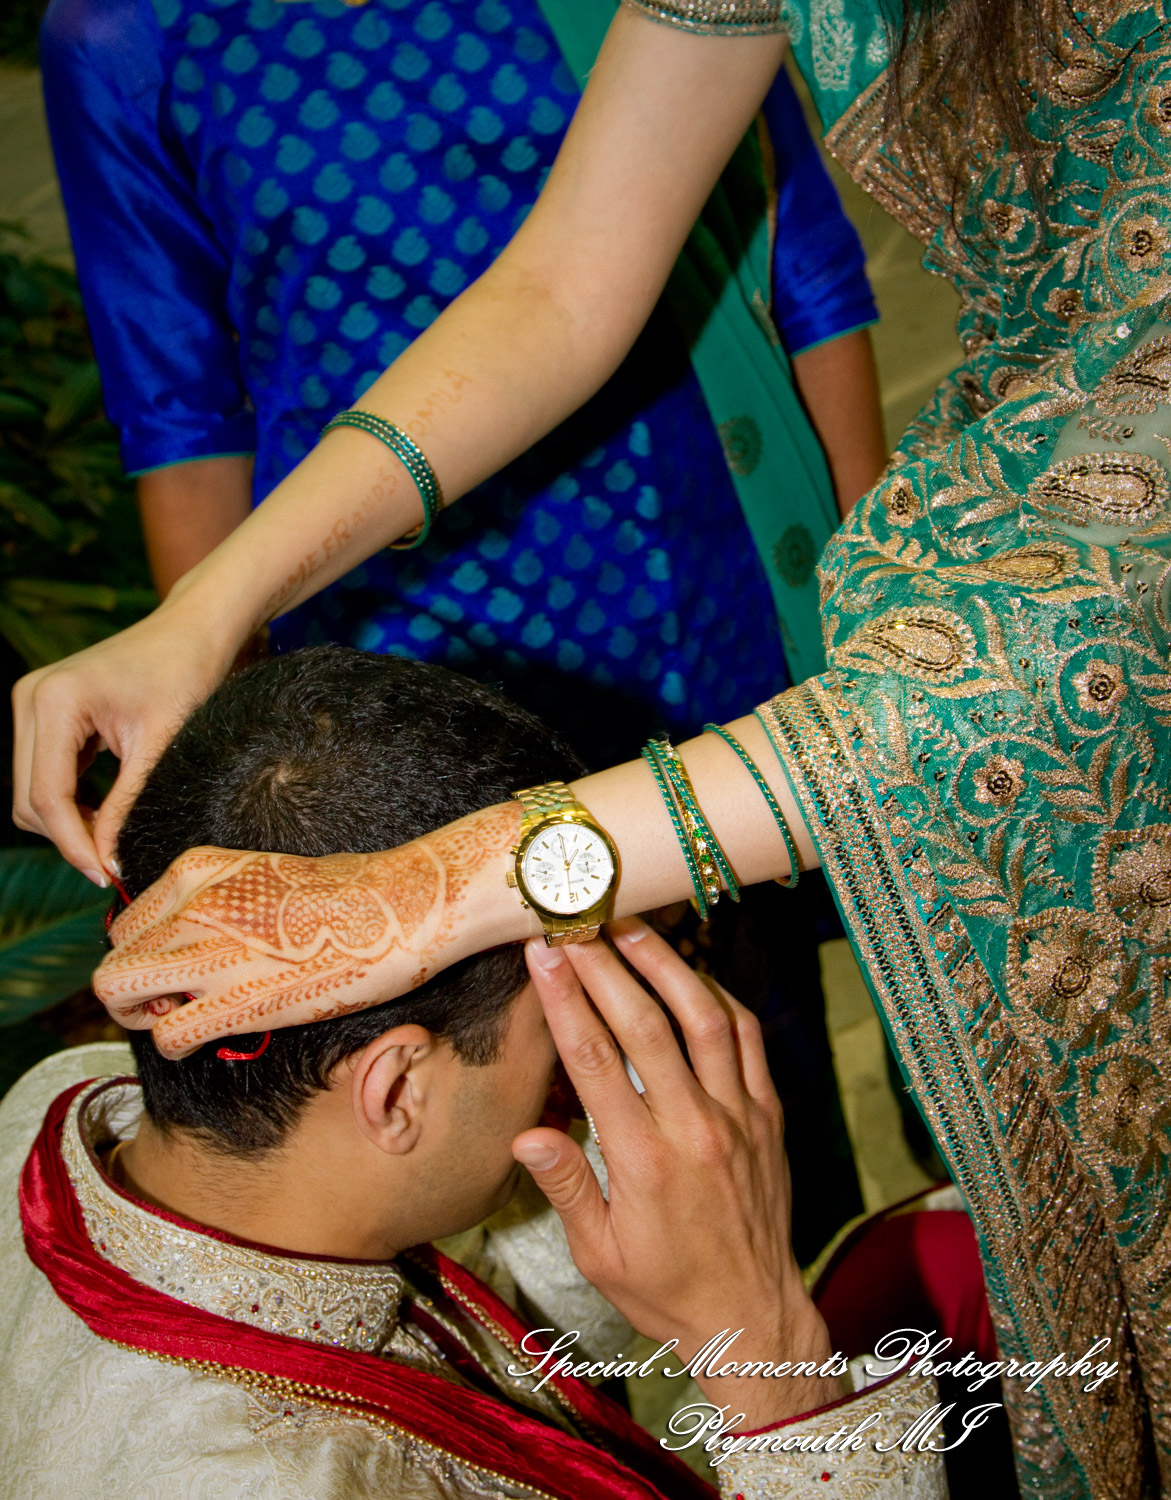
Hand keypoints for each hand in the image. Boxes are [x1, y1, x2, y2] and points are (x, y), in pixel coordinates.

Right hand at [11, 595, 240, 882]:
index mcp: (55, 701)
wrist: (192, 631)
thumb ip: (127, 804)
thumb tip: (108, 861)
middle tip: (113, 862)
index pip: (47, 795)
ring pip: (30, 791)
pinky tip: (103, 811)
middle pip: (29, 799)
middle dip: (67, 836)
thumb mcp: (160, 744)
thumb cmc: (185, 673)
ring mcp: (31, 704)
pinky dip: (69, 800)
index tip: (105, 875)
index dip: (73, 844)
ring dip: (66, 821)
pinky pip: (42, 773)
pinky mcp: (42, 712)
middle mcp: (30, 699)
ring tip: (113, 834)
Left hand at [92, 804, 529, 1056]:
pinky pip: (166, 1036)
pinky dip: (179, 1045)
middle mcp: (190, 906)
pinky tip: (213, 1037)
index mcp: (197, 870)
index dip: (146, 957)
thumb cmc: (348, 893)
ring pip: (118, 994)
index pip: (126, 924)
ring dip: (145, 1018)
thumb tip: (197, 938)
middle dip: (134, 994)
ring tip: (188, 1019)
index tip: (181, 972)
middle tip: (177, 1003)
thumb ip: (218, 899)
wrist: (400, 906)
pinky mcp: (235, 1000)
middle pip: (112, 964)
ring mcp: (209, 952)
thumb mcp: (265, 874)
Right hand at [512, 919, 838, 1430]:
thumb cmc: (665, 1290)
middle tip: (578, 925)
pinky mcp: (768, 1115)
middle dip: (606, 967)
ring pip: (704, 1019)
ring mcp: (738, 1116)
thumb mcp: (598, 1255)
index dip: (566, 999)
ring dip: (666, 966)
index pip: (595, 1060)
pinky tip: (693, 976)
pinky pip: (748, 1040)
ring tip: (631, 927)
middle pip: (645, 1025)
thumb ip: (564, 1188)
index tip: (544, 954)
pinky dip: (720, 998)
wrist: (752, 1316)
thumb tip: (526, 1135)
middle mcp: (693, 1128)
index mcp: (643, 1161)